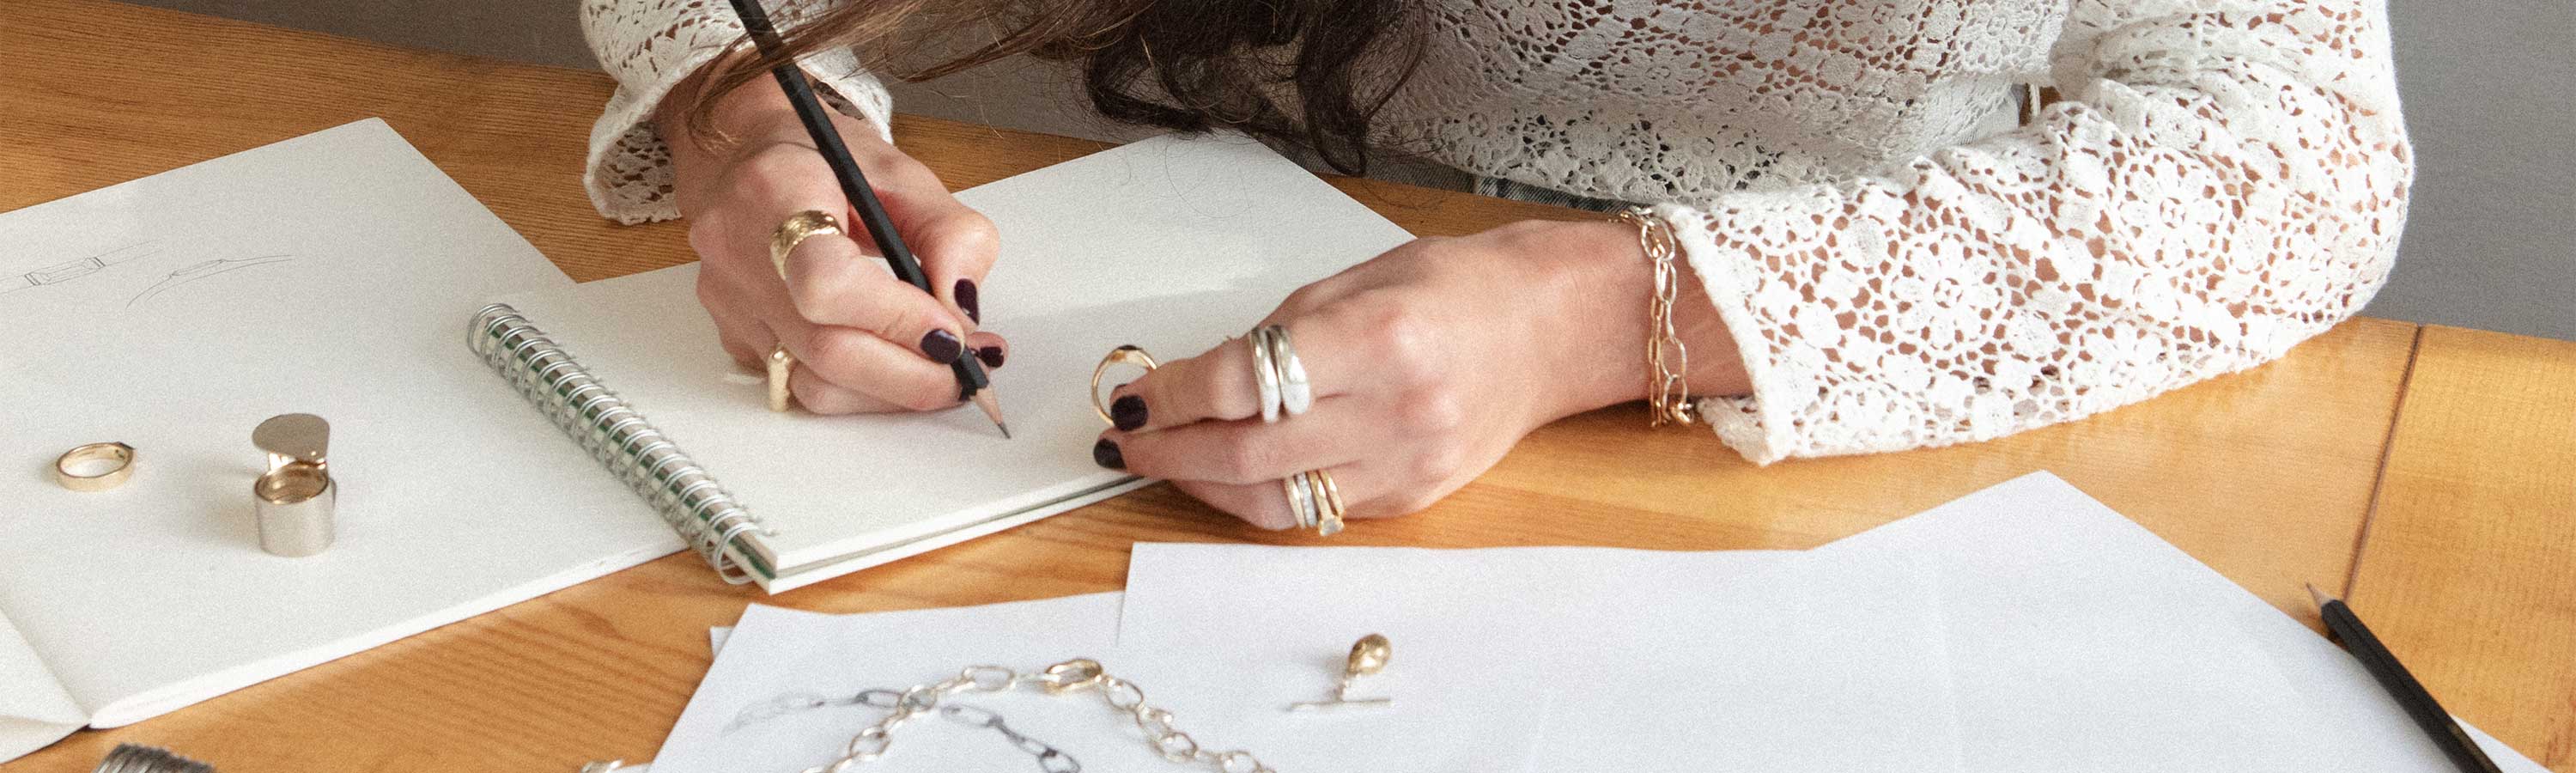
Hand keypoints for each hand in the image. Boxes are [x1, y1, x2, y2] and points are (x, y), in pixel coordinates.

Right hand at [660, 66, 1005, 412]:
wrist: (750, 156)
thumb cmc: (825, 160)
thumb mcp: (905, 174)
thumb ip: (950, 234)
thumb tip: (963, 310)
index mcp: (774, 190)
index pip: (827, 281)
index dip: (897, 319)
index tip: (953, 332)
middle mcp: (736, 251)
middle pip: (825, 348)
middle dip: (912, 373)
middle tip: (968, 368)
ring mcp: (729, 301)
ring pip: (813, 384)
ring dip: (891, 391)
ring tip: (940, 367)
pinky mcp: (734, 336)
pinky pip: (800, 385)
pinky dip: (859, 388)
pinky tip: (895, 363)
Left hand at [1092, 219, 1747, 528]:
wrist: (1548, 331)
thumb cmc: (1456, 289)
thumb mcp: (1357, 280)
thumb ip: (1277, 333)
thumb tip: (1195, 377)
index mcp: (1378, 338)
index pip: (1243, 382)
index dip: (1171, 394)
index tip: (1132, 395)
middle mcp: (1395, 411)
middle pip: (1247, 454)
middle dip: (1170, 450)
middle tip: (1127, 440)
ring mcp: (1405, 465)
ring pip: (1273, 500)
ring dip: (1203, 486)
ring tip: (1163, 462)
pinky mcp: (1410, 499)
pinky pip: (1313, 511)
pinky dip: (1258, 496)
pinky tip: (1226, 474)